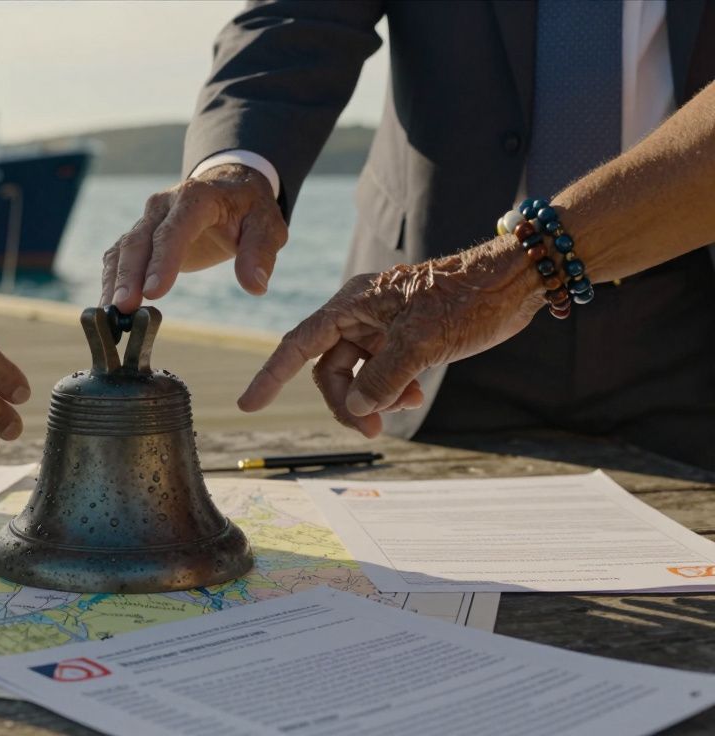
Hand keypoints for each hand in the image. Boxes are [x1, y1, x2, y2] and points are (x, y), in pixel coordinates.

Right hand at [100, 164, 286, 312]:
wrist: (230, 189)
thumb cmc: (249, 211)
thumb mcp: (267, 227)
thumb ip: (260, 254)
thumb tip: (255, 286)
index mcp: (197, 198)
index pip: (175, 229)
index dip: (162, 261)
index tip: (154, 293)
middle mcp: (164, 205)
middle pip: (140, 240)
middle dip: (129, 275)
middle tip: (124, 309)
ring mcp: (148, 218)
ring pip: (124, 249)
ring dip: (116, 281)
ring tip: (110, 314)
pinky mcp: (140, 234)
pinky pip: (119, 256)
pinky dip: (111, 280)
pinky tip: (107, 306)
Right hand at [237, 237, 545, 437]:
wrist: (512, 283)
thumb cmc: (465, 299)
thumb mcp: (420, 342)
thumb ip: (382, 379)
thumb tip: (358, 409)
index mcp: (351, 304)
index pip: (298, 345)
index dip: (271, 376)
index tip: (248, 406)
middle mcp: (360, 315)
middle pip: (330, 370)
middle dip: (347, 402)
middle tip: (370, 432)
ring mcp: (383, 329)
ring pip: (358, 377)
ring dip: (374, 399)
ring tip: (406, 404)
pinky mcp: (406, 340)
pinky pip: (382, 374)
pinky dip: (393, 391)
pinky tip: (415, 396)